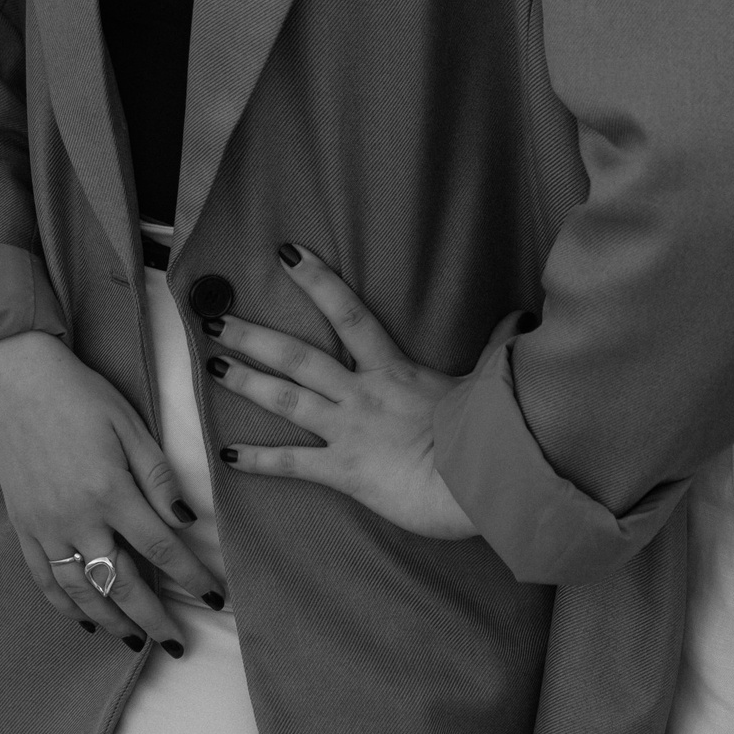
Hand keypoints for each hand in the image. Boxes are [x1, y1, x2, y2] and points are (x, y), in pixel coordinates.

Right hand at [0, 331, 223, 651]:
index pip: (161, 549)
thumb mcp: (129, 423)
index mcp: (110, 490)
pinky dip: (65, 607)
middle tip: (177, 643)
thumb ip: (158, 474)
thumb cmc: (78, 394)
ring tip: (137, 642)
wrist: (12, 376)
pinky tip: (86, 620)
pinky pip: (44, 579)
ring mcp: (44, 527)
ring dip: (112, 622)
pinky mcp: (21, 526)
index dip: (191, 577)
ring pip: (82, 592)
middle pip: (122, 584)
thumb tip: (186, 519)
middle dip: (154, 618)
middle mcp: (76, 518)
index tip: (214, 598)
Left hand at [204, 246, 476, 539]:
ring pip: (286, 398)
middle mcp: (362, 393)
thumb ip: (497, 347)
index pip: (349, 314)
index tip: (287, 254)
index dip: (317, 281)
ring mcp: (349, 430)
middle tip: (215, 319)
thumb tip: (521, 318)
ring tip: (212, 366)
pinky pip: (293, 464)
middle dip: (253, 336)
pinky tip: (228, 454)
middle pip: (298, 356)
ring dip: (247, 381)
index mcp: (393, 369)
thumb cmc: (488, 433)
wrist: (484, 479)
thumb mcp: (487, 383)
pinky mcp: (345, 471)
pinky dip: (258, 460)